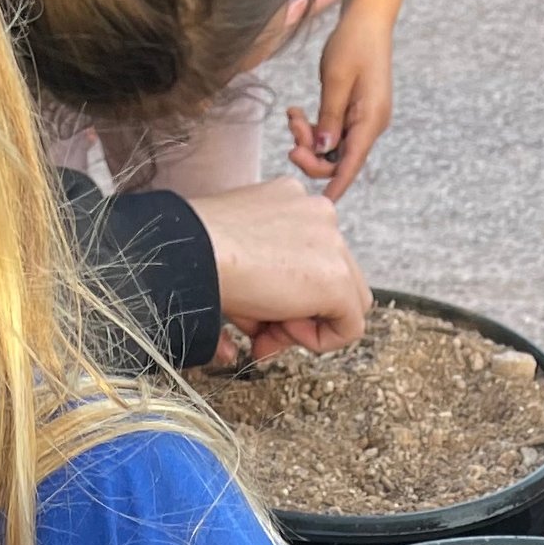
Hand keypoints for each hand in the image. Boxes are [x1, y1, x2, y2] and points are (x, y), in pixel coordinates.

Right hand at [191, 177, 370, 364]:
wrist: (192, 250)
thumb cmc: (196, 253)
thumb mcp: (235, 266)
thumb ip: (257, 296)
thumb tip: (261, 341)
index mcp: (293, 202)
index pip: (311, 257)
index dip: (287, 296)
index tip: (256, 316)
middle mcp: (319, 213)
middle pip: (333, 278)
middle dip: (300, 314)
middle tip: (262, 335)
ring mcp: (333, 241)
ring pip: (348, 300)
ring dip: (308, 326)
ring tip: (268, 330)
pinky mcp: (337, 275)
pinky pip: (351, 326)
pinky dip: (321, 341)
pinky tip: (283, 332)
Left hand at [286, 7, 395, 196]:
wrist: (366, 19)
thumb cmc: (353, 43)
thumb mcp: (337, 78)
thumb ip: (330, 117)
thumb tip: (324, 150)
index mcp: (371, 120)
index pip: (351, 163)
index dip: (335, 185)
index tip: (321, 205)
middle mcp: (370, 125)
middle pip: (337, 159)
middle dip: (310, 152)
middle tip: (291, 128)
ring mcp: (362, 121)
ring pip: (330, 147)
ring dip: (308, 137)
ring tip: (293, 114)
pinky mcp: (353, 114)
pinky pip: (331, 133)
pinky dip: (313, 127)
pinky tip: (297, 112)